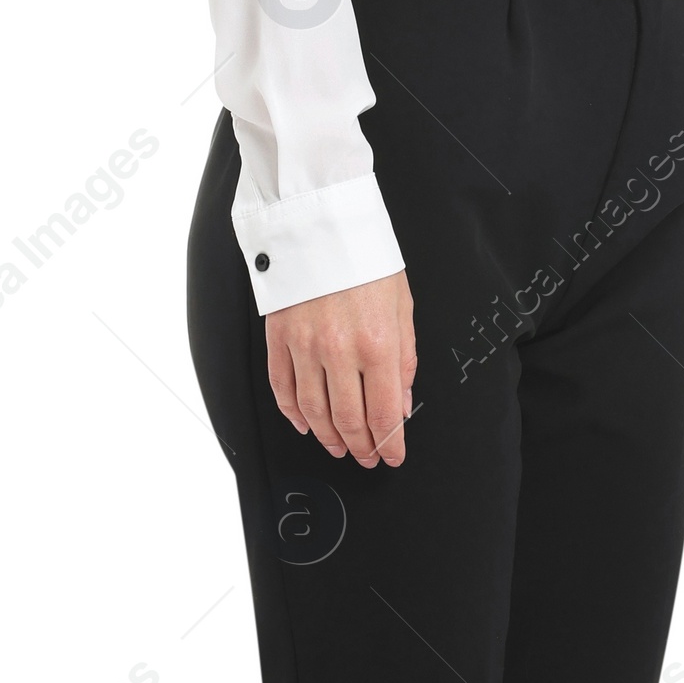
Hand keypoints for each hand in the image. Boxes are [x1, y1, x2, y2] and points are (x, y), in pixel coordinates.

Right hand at [266, 269, 416, 466]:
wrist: (322, 225)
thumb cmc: (368, 263)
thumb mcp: (403, 308)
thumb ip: (404, 360)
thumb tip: (401, 406)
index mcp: (378, 345)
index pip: (382, 415)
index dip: (389, 444)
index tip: (393, 457)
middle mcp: (339, 352)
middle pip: (347, 420)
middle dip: (360, 447)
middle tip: (367, 458)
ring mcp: (304, 347)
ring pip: (313, 412)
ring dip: (328, 437)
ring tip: (338, 447)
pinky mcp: (278, 338)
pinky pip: (283, 388)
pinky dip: (293, 413)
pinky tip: (305, 424)